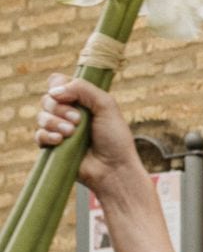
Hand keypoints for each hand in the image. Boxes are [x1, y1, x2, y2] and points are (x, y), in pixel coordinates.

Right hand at [36, 77, 144, 198]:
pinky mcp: (53, 147)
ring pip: (41, 116)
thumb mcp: (106, 105)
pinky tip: (60, 140)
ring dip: (54, 122)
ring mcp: (59, 129)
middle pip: (47, 99)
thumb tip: (54, 91)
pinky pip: (39, 135)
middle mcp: (68, 112)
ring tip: (71, 133)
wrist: (113, 169)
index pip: (57, 82)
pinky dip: (47, 135)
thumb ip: (83, 89)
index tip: (69, 96)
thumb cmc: (115, 138)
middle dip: (60, 108)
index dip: (59, 87)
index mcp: (81, 100)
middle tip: (78, 121)